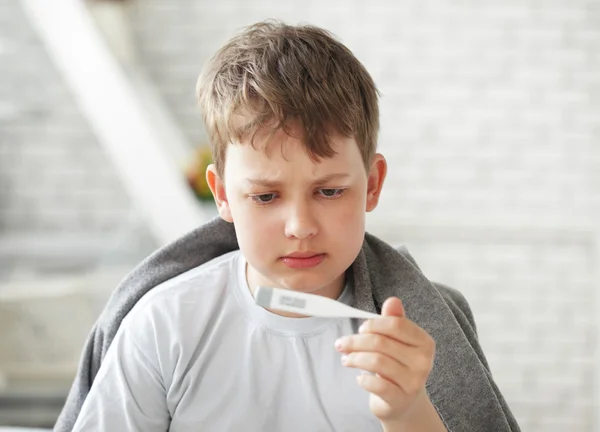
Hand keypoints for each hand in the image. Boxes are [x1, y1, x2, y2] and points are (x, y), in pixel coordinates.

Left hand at [334, 297, 435, 425]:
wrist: (403, 403)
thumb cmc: (397, 366)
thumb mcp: (397, 342)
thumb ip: (394, 321)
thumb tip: (392, 300)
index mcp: (424, 342)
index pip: (396, 325)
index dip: (373, 324)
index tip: (360, 328)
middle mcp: (423, 362)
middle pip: (382, 342)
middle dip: (356, 341)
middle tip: (341, 344)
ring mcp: (413, 382)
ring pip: (376, 361)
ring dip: (354, 358)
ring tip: (346, 359)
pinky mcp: (400, 399)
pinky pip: (376, 384)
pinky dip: (362, 379)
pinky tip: (359, 378)